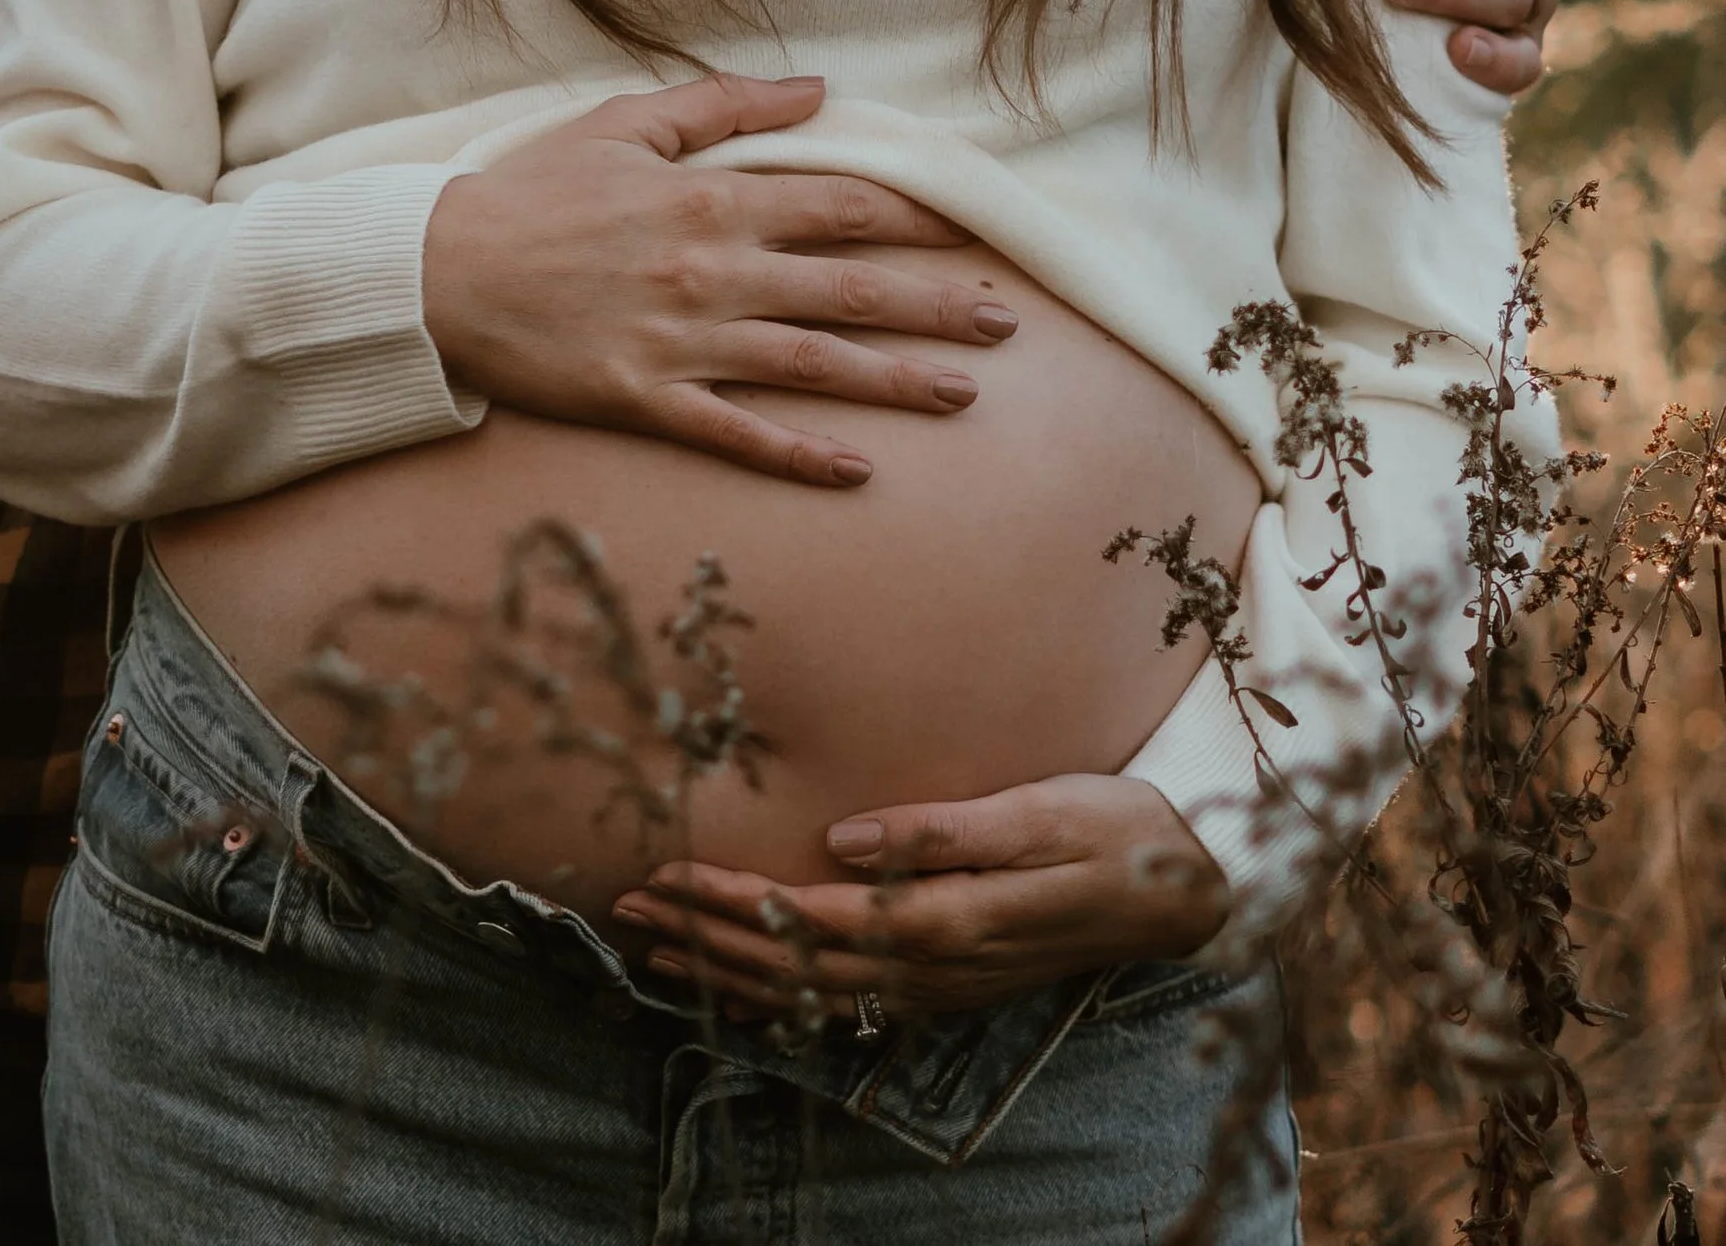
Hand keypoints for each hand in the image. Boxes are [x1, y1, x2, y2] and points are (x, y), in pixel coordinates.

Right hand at [420, 75, 1013, 486]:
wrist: (436, 269)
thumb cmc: (531, 190)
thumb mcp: (624, 123)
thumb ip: (725, 104)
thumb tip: (817, 88)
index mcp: (711, 198)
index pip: (840, 207)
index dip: (915, 221)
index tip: (972, 233)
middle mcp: (712, 270)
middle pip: (850, 290)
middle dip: (936, 307)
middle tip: (1007, 324)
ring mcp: (682, 341)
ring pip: (814, 366)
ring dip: (895, 381)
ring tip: (964, 395)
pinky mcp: (646, 398)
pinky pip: (737, 433)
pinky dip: (799, 454)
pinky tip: (856, 470)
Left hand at [613, 775, 1229, 1018]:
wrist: (1189, 890)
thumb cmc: (1117, 831)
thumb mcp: (1043, 810)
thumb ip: (944, 829)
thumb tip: (845, 835)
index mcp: (949, 920)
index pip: (812, 917)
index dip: (733, 899)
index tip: (666, 871)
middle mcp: (934, 968)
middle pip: (794, 963)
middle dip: (706, 936)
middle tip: (626, 906)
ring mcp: (940, 987)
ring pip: (810, 993)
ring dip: (727, 971)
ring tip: (654, 947)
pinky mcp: (948, 984)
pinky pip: (845, 1004)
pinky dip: (780, 997)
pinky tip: (740, 985)